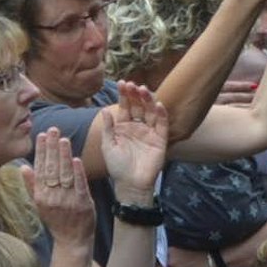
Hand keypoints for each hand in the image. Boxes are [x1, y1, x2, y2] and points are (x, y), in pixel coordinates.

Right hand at [25, 129, 96, 246]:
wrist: (72, 241)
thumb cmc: (56, 220)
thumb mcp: (39, 204)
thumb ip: (31, 185)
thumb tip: (23, 167)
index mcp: (40, 195)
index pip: (39, 168)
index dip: (41, 151)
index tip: (41, 135)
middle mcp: (52, 197)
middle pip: (51, 168)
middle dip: (52, 148)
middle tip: (53, 130)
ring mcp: (67, 200)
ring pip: (64, 174)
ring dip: (63, 156)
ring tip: (63, 139)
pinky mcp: (82, 203)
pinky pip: (79, 185)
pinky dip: (78, 172)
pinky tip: (76, 159)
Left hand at [95, 82, 166, 199]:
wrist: (131, 183)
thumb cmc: (117, 166)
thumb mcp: (109, 145)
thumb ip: (108, 128)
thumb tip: (104, 110)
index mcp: (123, 126)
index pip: (125, 107)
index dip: (124, 95)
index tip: (122, 83)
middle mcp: (137, 126)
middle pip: (138, 106)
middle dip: (135, 95)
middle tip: (132, 84)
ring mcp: (149, 132)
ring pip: (150, 112)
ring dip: (148, 101)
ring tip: (144, 89)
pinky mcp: (160, 140)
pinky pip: (162, 125)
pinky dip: (161, 115)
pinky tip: (158, 105)